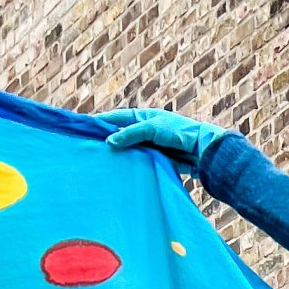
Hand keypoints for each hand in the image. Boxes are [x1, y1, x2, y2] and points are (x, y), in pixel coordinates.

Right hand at [96, 107, 228, 172]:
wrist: (203, 151)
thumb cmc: (179, 133)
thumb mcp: (151, 129)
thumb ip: (130, 134)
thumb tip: (109, 142)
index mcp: (143, 116)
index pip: (116, 118)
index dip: (101, 122)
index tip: (85, 128)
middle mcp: (145, 130)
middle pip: (121, 135)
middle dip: (108, 140)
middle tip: (89, 147)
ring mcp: (150, 146)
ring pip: (129, 150)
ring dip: (119, 155)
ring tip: (101, 161)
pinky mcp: (157, 161)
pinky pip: (139, 163)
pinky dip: (131, 166)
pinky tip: (121, 172)